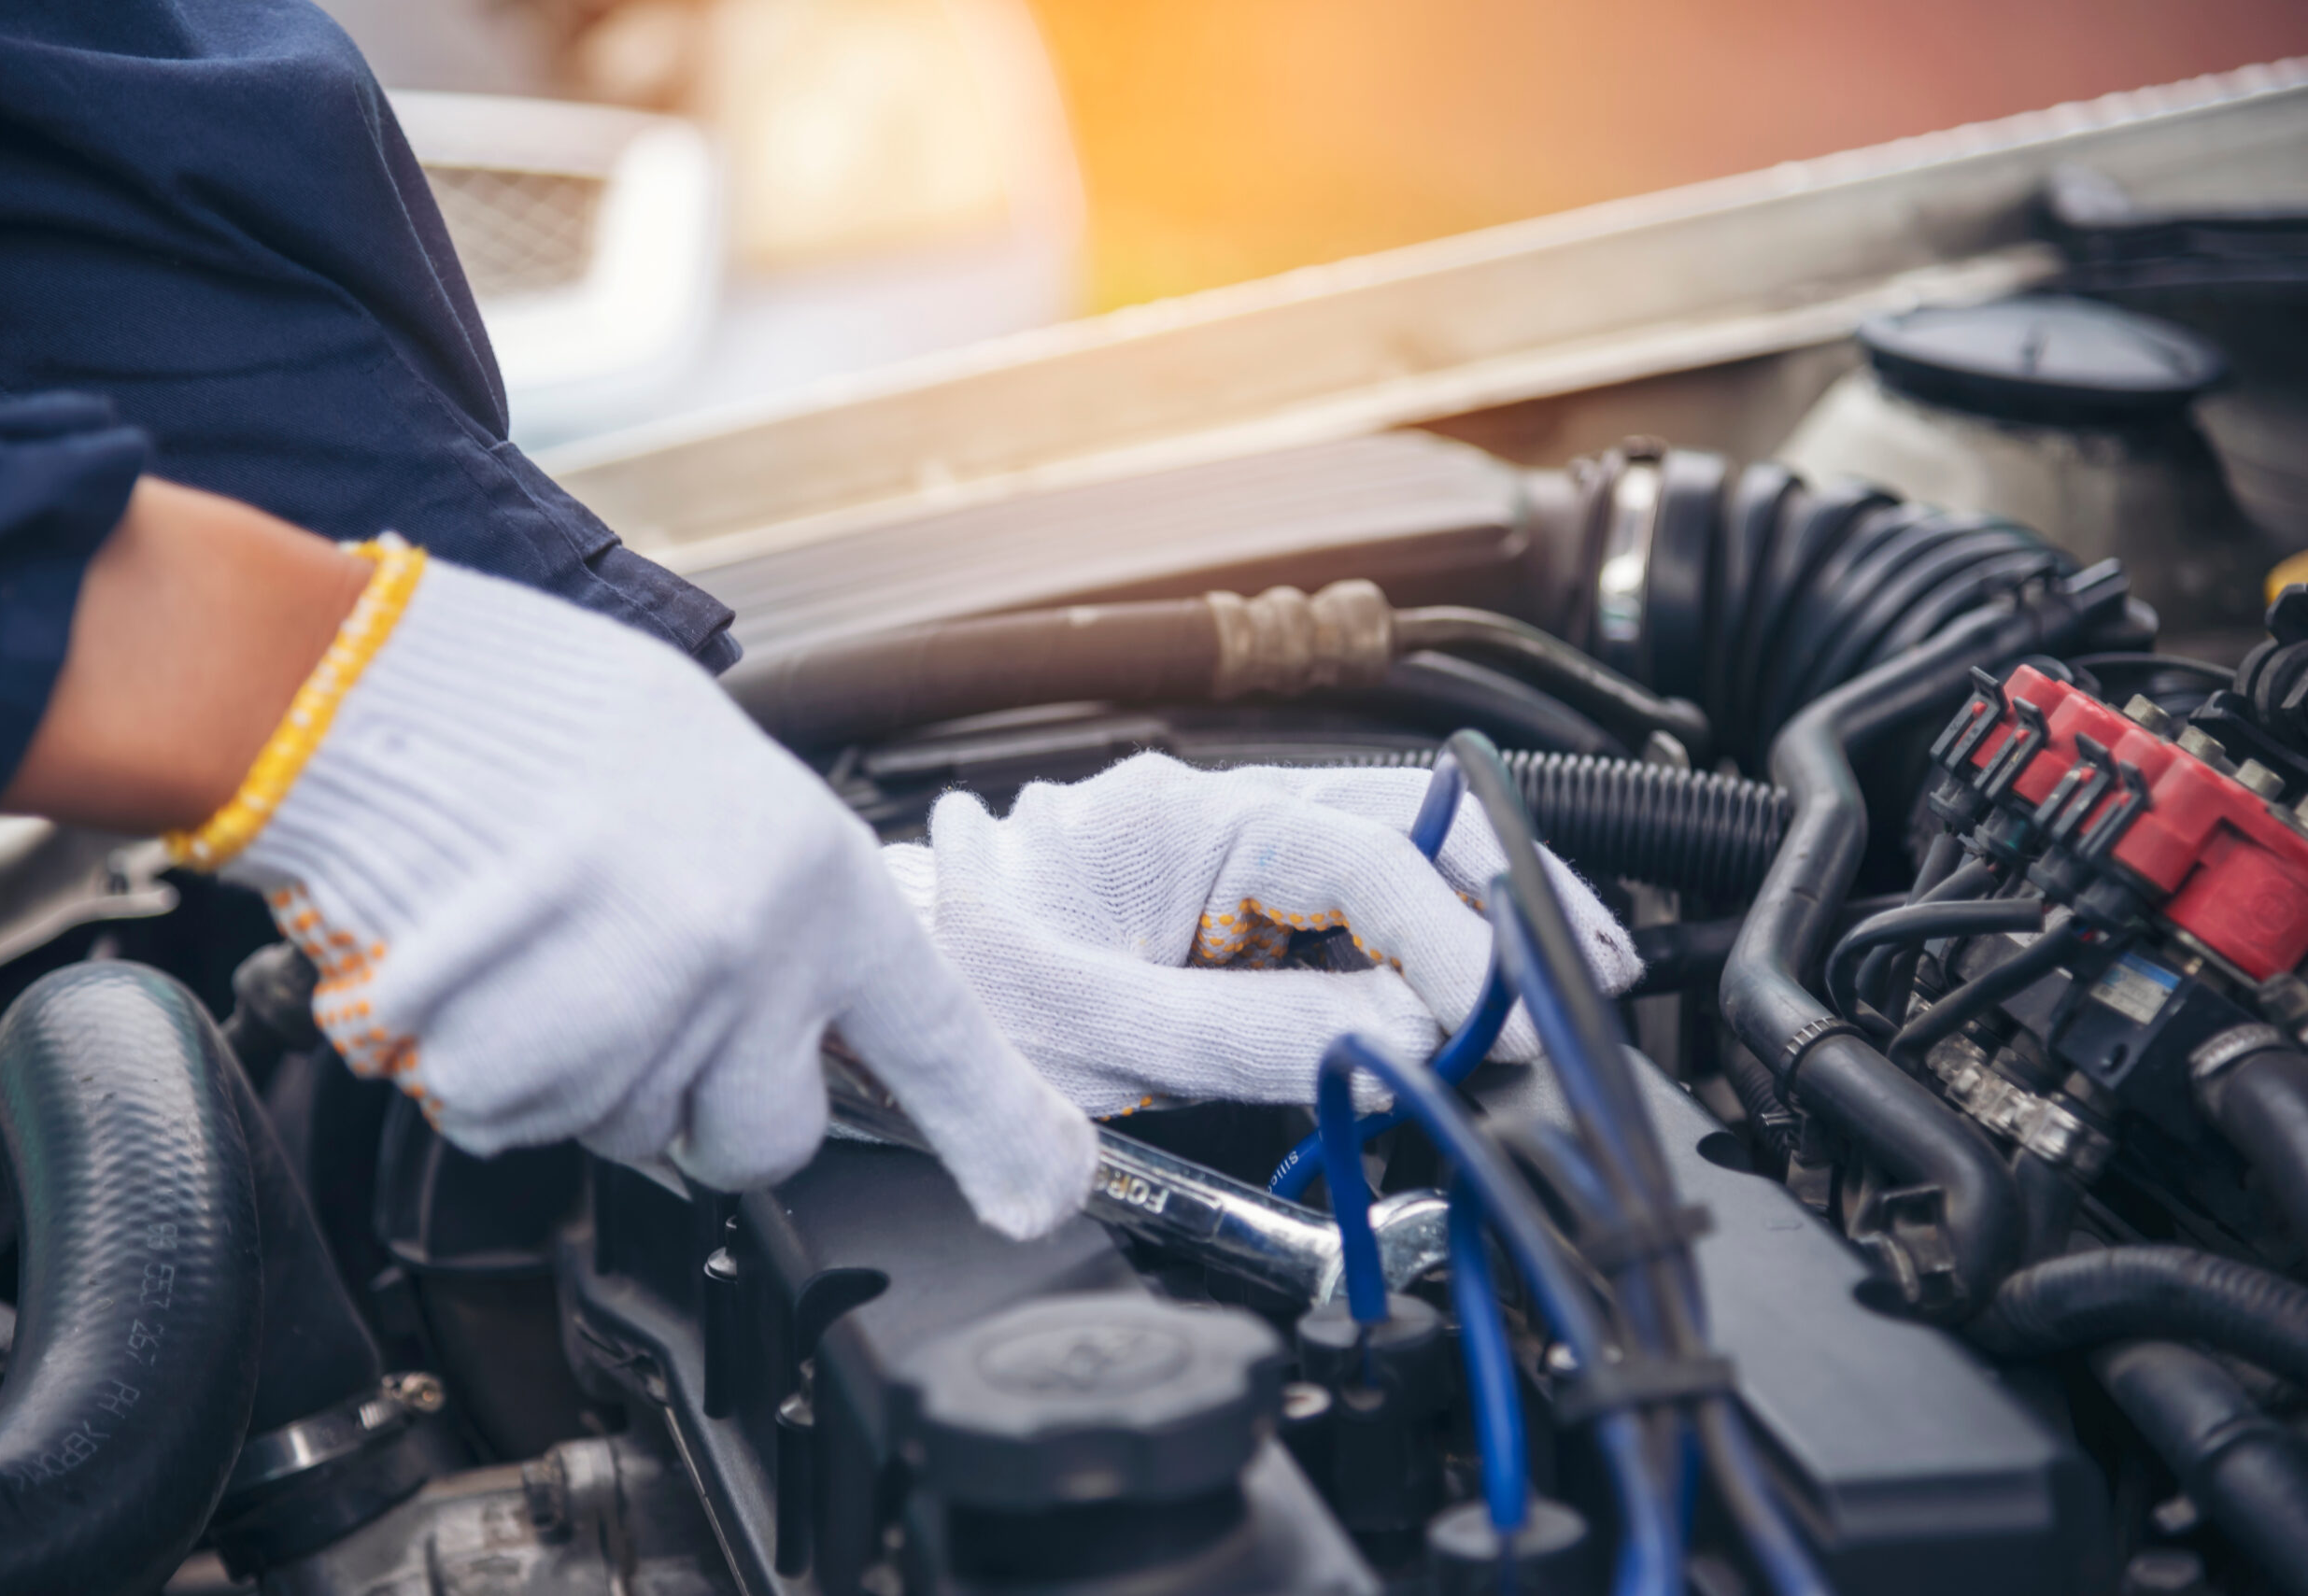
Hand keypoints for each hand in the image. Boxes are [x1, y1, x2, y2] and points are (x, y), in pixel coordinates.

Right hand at [214, 554, 1097, 1239]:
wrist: (368, 689)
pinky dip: (487, 1074)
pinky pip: (520, 1127)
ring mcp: (630, 1023)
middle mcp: (743, 965)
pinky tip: (478, 972)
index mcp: (815, 882)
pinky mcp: (517, 1068)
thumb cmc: (540, 713)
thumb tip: (815, 1007)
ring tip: (542, 945)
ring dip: (584, 1074)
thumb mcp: (722, 779)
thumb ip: (788, 905)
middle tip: (650, 1003)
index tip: (1042, 1186)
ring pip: (626, 1135)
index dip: (998, 1129)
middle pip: (763, 1144)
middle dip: (710, 1107)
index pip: (939, 1040)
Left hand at [881, 753, 1640, 1117]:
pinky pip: (1334, 916)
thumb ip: (1258, 1035)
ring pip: (1378, 868)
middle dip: (1505, 893)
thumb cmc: (944, 1003)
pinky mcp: (1211, 904)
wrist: (860, 1006)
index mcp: (1174, 817)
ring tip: (1542, 990)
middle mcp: (1204, 815)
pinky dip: (1406, 957)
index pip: (1360, 861)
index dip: (1457, 945)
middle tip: (1595, 965)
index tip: (1519, 1018)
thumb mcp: (1099, 1037)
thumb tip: (1406, 1035)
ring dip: (1467, 926)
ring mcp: (1212, 855)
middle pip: (1395, 831)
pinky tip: (1451, 1003)